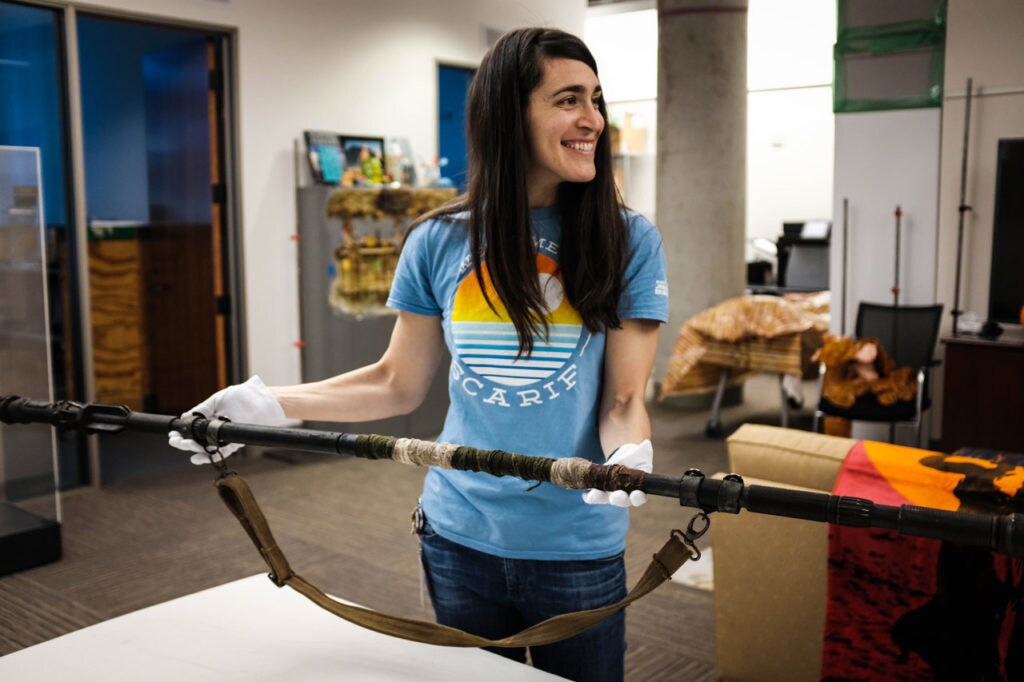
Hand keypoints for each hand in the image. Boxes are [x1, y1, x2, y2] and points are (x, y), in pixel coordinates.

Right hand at [167, 375, 286, 464]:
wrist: (265, 398)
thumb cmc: (244, 395)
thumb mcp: (219, 399)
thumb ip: (203, 408)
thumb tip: (185, 415)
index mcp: (212, 419)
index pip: (193, 429)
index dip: (182, 433)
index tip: (172, 434)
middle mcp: (217, 429)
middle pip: (197, 441)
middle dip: (183, 442)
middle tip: (175, 441)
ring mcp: (226, 437)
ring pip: (206, 447)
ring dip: (193, 449)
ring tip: (185, 445)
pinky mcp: (236, 442)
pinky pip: (221, 452)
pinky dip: (209, 456)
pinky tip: (196, 458)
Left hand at [582, 440, 652, 507]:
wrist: (623, 457)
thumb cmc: (636, 457)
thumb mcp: (642, 453)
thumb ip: (644, 450)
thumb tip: (645, 443)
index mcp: (638, 489)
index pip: (639, 498)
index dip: (638, 498)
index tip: (637, 494)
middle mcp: (624, 496)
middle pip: (622, 501)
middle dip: (619, 499)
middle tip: (616, 496)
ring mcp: (610, 494)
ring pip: (605, 499)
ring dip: (600, 497)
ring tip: (595, 494)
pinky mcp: (599, 490)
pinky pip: (591, 496)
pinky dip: (588, 496)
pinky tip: (585, 492)